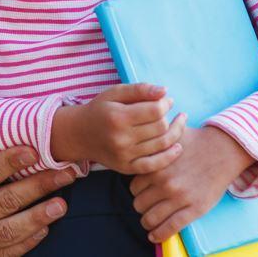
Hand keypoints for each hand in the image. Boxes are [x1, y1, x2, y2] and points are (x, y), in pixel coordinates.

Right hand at [0, 121, 76, 255]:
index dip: (9, 162)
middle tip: (65, 172)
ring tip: (62, 203)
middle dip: (38, 186)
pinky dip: (28, 241)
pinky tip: (46, 226)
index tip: (34, 149)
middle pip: (5, 203)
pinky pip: (7, 252)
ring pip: (10, 231)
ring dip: (40, 217)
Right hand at [51, 83, 186, 174]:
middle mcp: (121, 138)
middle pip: (160, 128)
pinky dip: (170, 157)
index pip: (155, 111)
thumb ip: (139, 89)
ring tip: (178, 123)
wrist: (79, 134)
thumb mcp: (115, 93)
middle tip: (168, 111)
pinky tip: (178, 147)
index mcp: (118, 117)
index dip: (166, 103)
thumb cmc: (100, 109)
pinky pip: (154, 165)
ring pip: (162, 145)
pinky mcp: (127, 168)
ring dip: (175, 133)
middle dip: (169, 117)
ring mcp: (124, 156)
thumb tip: (165, 91)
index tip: (166, 100)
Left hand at [129, 125, 256, 243]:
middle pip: (139, 204)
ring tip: (149, 222)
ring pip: (150, 218)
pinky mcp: (194, 209)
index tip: (142, 193)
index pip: (133, 188)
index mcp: (156, 167)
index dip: (137, 192)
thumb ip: (151, 145)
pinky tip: (155, 236)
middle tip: (147, 207)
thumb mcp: (168, 138)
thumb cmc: (196, 142)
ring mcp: (179, 197)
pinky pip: (171, 227)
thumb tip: (137, 146)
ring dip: (147, 222)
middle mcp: (165, 183)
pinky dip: (160, 234)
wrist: (223, 150)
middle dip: (141, 207)